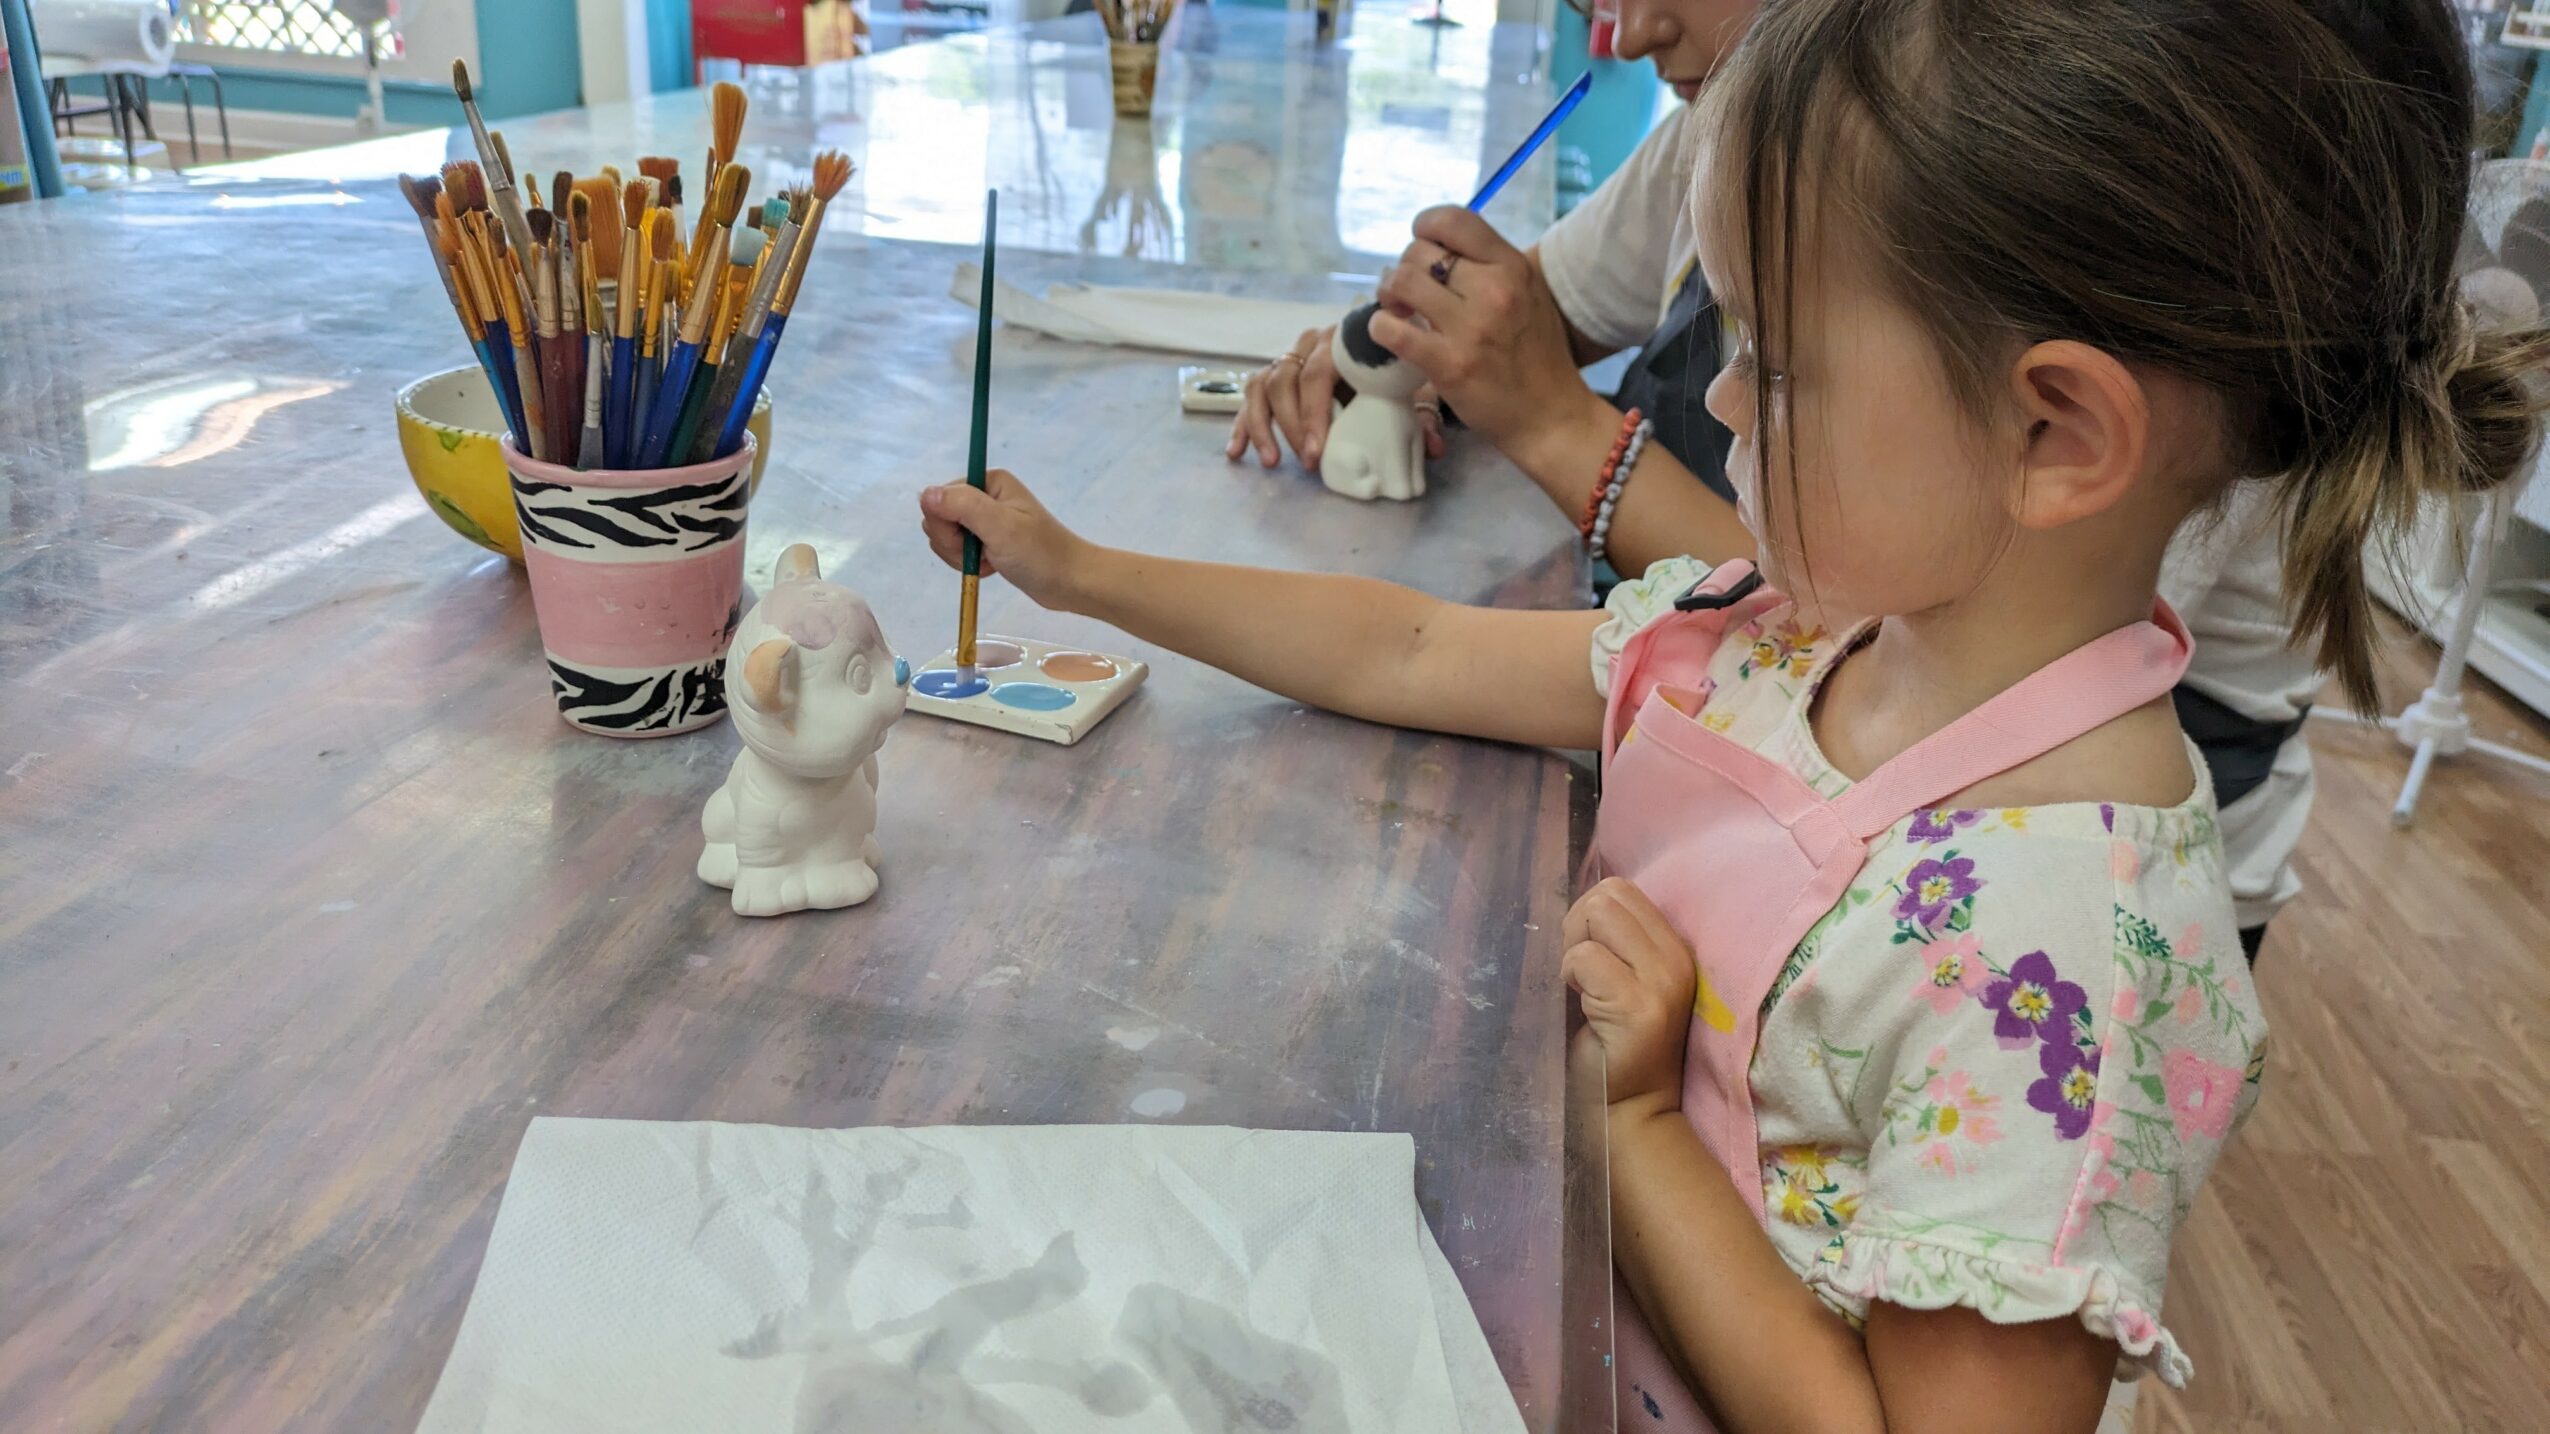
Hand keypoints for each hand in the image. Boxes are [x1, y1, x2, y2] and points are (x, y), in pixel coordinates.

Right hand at [918, 469, 1092, 613]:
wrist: (1070, 581)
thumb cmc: (1040, 553)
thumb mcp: (1000, 527)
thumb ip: (962, 506)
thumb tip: (925, 494)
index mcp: (987, 481)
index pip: (939, 498)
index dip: (947, 524)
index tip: (971, 538)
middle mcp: (983, 495)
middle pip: (938, 517)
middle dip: (954, 543)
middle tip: (985, 552)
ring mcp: (984, 519)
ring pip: (945, 537)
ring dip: (961, 556)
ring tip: (991, 560)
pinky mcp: (986, 540)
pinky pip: (958, 550)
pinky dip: (969, 563)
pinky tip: (991, 567)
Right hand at [1225, 325, 1446, 472]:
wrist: (1381, 356)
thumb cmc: (1394, 375)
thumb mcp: (1409, 392)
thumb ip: (1421, 417)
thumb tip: (1433, 449)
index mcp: (1342, 342)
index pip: (1317, 372)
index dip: (1314, 412)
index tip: (1317, 450)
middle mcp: (1310, 344)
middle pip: (1285, 380)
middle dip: (1292, 425)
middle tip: (1307, 461)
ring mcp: (1288, 358)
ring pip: (1262, 385)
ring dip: (1263, 425)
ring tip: (1271, 461)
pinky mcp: (1272, 377)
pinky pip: (1249, 396)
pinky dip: (1242, 425)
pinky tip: (1237, 453)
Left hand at [1371, 208, 1588, 455]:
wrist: (1551, 415)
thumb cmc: (1538, 355)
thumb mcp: (1528, 294)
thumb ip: (1491, 268)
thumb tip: (1440, 249)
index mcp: (1513, 266)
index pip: (1453, 220)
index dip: (1424, 227)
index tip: (1421, 248)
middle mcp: (1494, 289)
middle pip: (1418, 252)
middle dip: (1403, 268)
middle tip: (1406, 292)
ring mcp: (1470, 327)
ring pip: (1401, 283)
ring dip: (1387, 295)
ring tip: (1397, 310)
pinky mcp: (1449, 364)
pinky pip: (1391, 330)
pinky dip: (1380, 328)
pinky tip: (1388, 334)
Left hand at [1561, 877, 1698, 1112]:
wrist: (1628, 1113)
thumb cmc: (1611, 1046)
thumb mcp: (1618, 981)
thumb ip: (1608, 941)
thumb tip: (1570, 908)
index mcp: (1673, 948)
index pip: (1621, 889)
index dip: (1589, 918)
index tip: (1586, 961)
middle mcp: (1676, 958)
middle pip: (1606, 895)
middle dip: (1576, 928)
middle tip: (1579, 977)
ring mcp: (1662, 981)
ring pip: (1595, 915)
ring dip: (1572, 952)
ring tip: (1582, 992)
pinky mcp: (1639, 1006)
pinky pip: (1583, 957)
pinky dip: (1568, 977)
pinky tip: (1582, 1009)